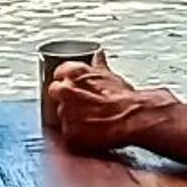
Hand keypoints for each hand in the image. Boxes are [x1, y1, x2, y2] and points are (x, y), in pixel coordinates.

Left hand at [46, 62, 177, 154]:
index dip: (65, 79)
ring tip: (88, 117)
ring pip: (60, 112)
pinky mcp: (69, 131)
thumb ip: (99, 64)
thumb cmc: (124, 97)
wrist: (132, 117)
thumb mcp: (110, 75)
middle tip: (81, 103)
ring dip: (70, 115)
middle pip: (54, 92)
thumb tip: (98, 55)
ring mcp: (66, 111)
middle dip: (64, 97)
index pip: (59, 72)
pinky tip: (89, 129)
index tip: (72, 85)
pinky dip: (76, 132)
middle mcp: (66, 90)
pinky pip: (67, 131)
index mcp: (74, 73)